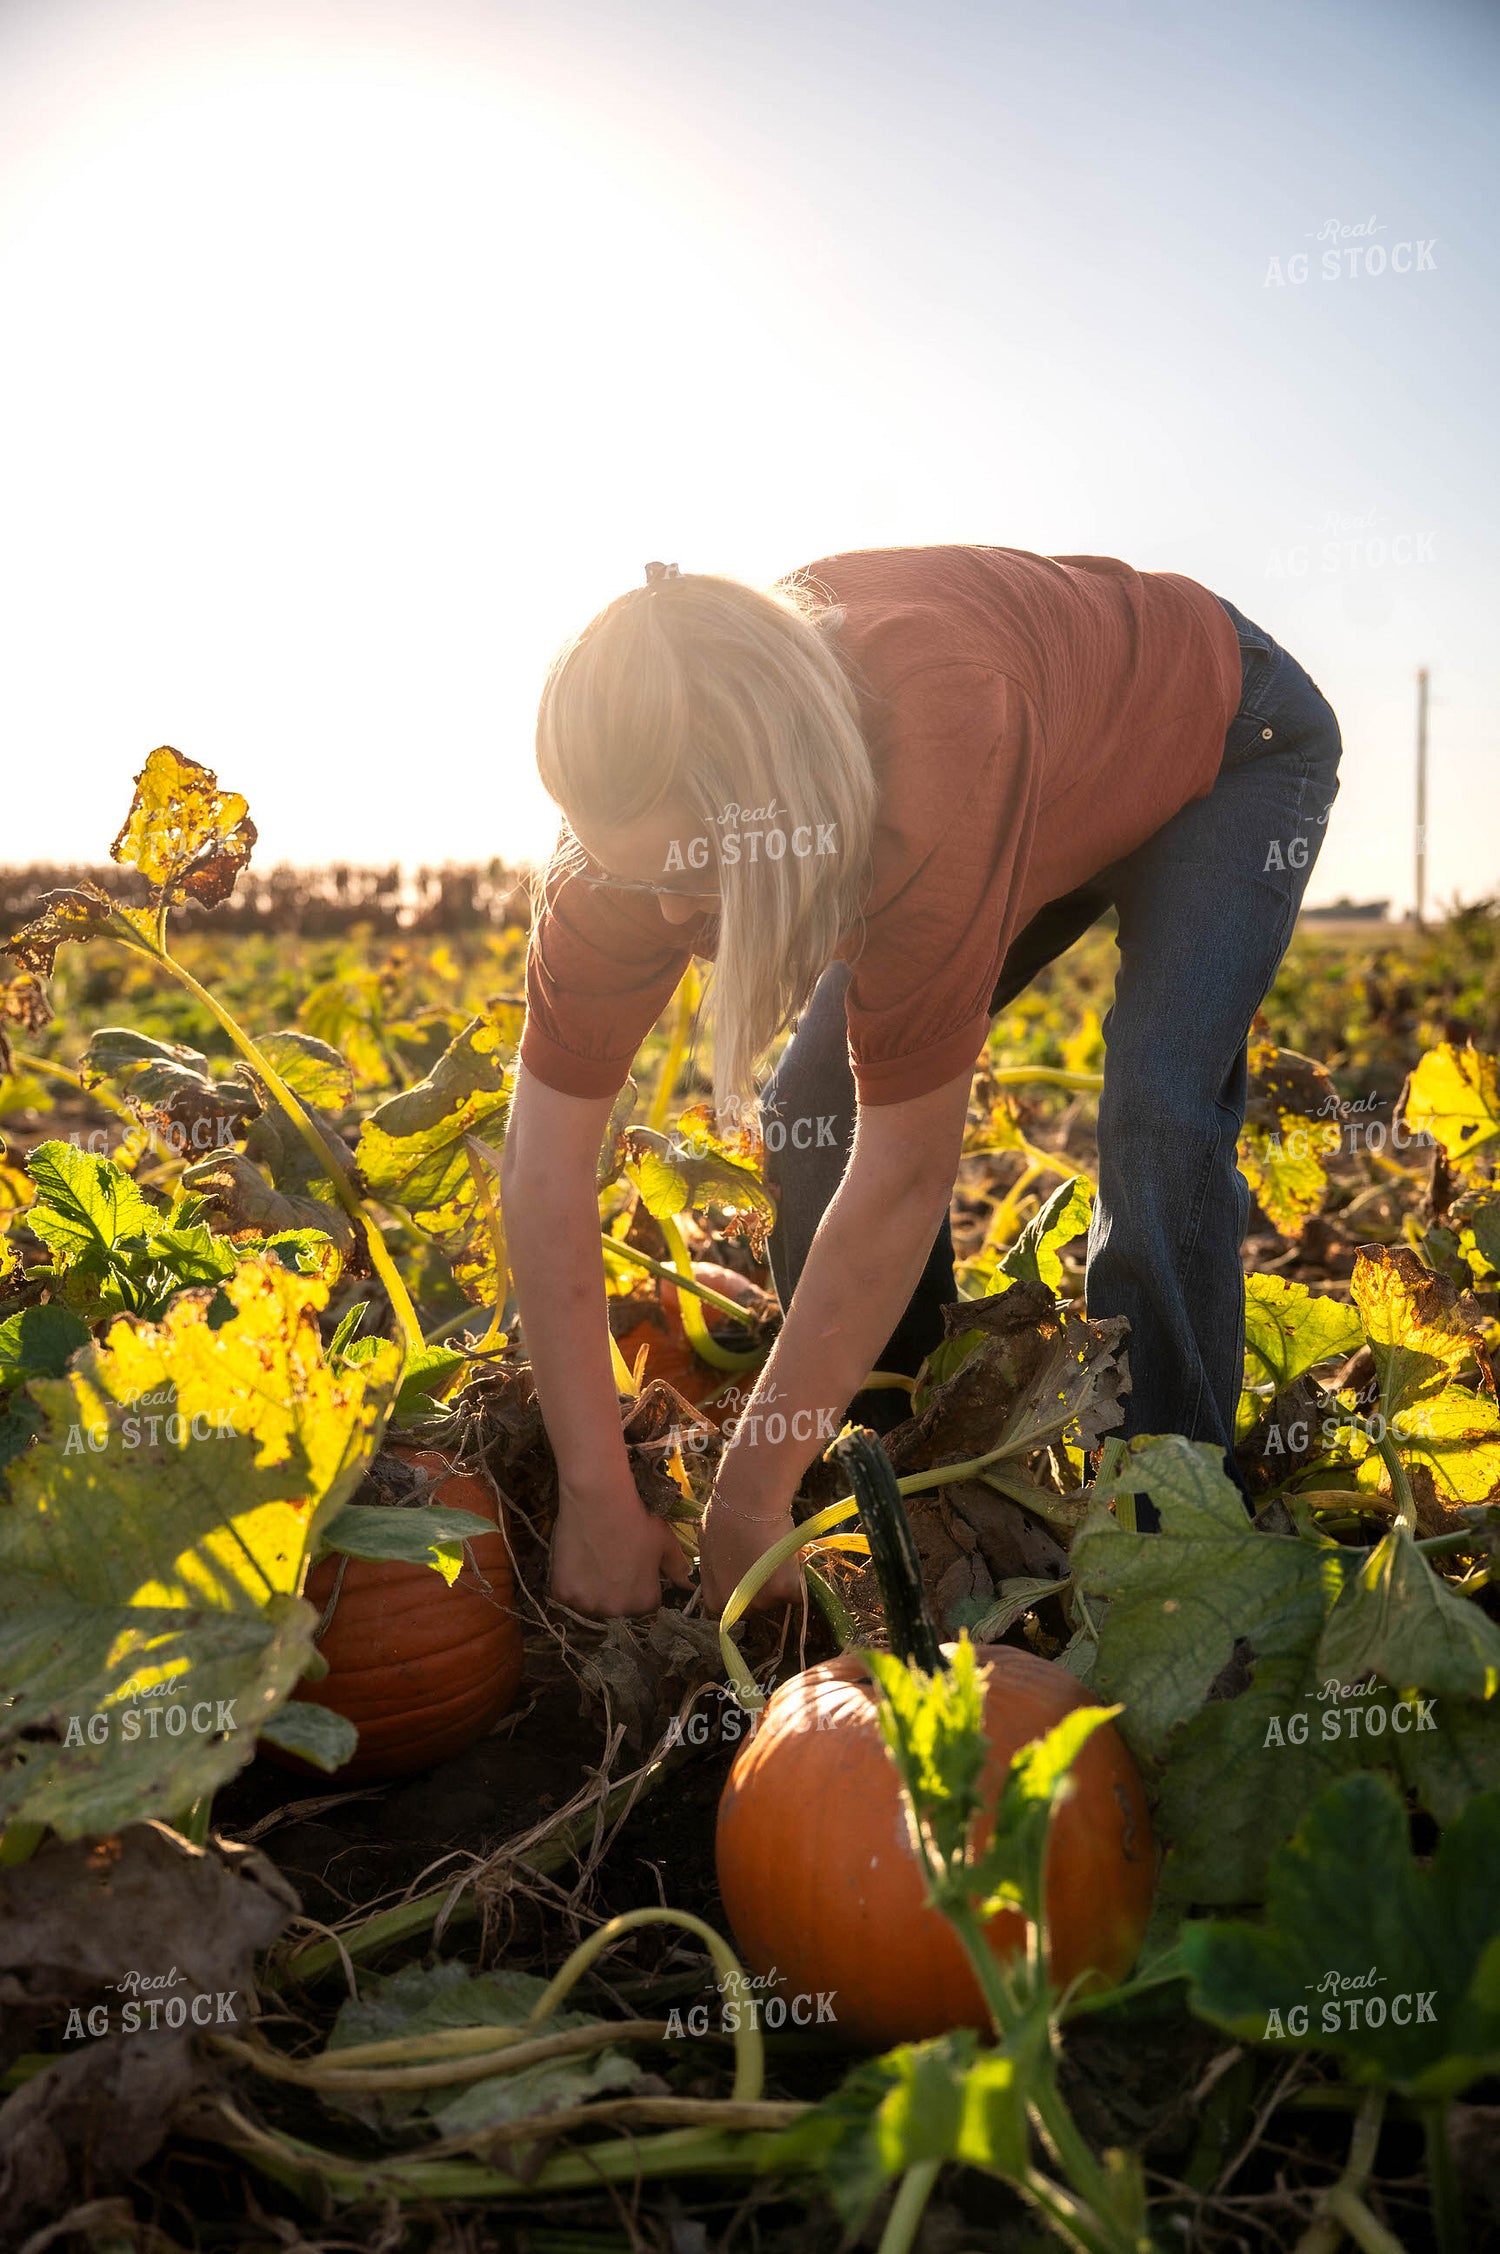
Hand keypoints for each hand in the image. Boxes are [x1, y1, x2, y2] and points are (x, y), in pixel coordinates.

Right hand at [549, 1477, 693, 1618]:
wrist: (598, 1500)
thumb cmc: (636, 1519)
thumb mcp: (665, 1542)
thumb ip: (677, 1568)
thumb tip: (687, 1584)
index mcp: (644, 1602)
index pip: (644, 1603)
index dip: (639, 1583)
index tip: (631, 1565)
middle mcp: (616, 1610)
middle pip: (616, 1606)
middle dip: (615, 1590)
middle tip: (610, 1561)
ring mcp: (587, 1604)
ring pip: (590, 1602)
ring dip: (591, 1590)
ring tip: (593, 1560)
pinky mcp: (562, 1593)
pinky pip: (567, 1595)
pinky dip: (570, 1582)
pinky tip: (576, 1560)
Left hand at [698, 1498, 801, 1618]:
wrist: (746, 1503)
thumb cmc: (723, 1519)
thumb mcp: (711, 1553)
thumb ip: (719, 1573)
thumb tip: (729, 1573)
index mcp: (716, 1601)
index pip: (736, 1607)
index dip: (746, 1588)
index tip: (751, 1571)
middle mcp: (738, 1608)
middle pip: (758, 1606)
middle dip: (764, 1587)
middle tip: (766, 1560)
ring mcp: (762, 1602)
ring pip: (780, 1597)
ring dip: (782, 1580)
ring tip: (777, 1552)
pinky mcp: (784, 1591)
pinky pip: (798, 1591)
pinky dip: (799, 1576)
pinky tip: (791, 1555)